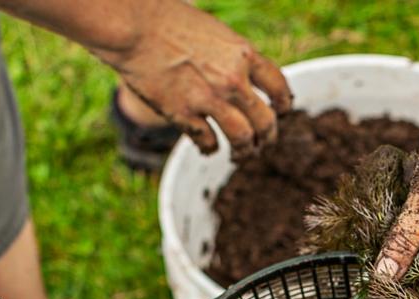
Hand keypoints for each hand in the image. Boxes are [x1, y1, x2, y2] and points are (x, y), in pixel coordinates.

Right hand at [96, 1, 291, 158]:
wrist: (135, 28)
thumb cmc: (169, 21)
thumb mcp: (214, 32)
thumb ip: (232, 56)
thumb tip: (242, 78)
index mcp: (243, 54)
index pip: (278, 86)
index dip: (283, 104)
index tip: (282, 112)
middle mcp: (233, 80)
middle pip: (265, 121)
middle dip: (267, 138)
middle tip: (262, 145)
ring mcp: (209, 100)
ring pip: (242, 139)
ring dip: (244, 152)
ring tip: (240, 156)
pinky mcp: (185, 115)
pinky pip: (208, 142)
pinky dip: (211, 149)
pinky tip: (209, 149)